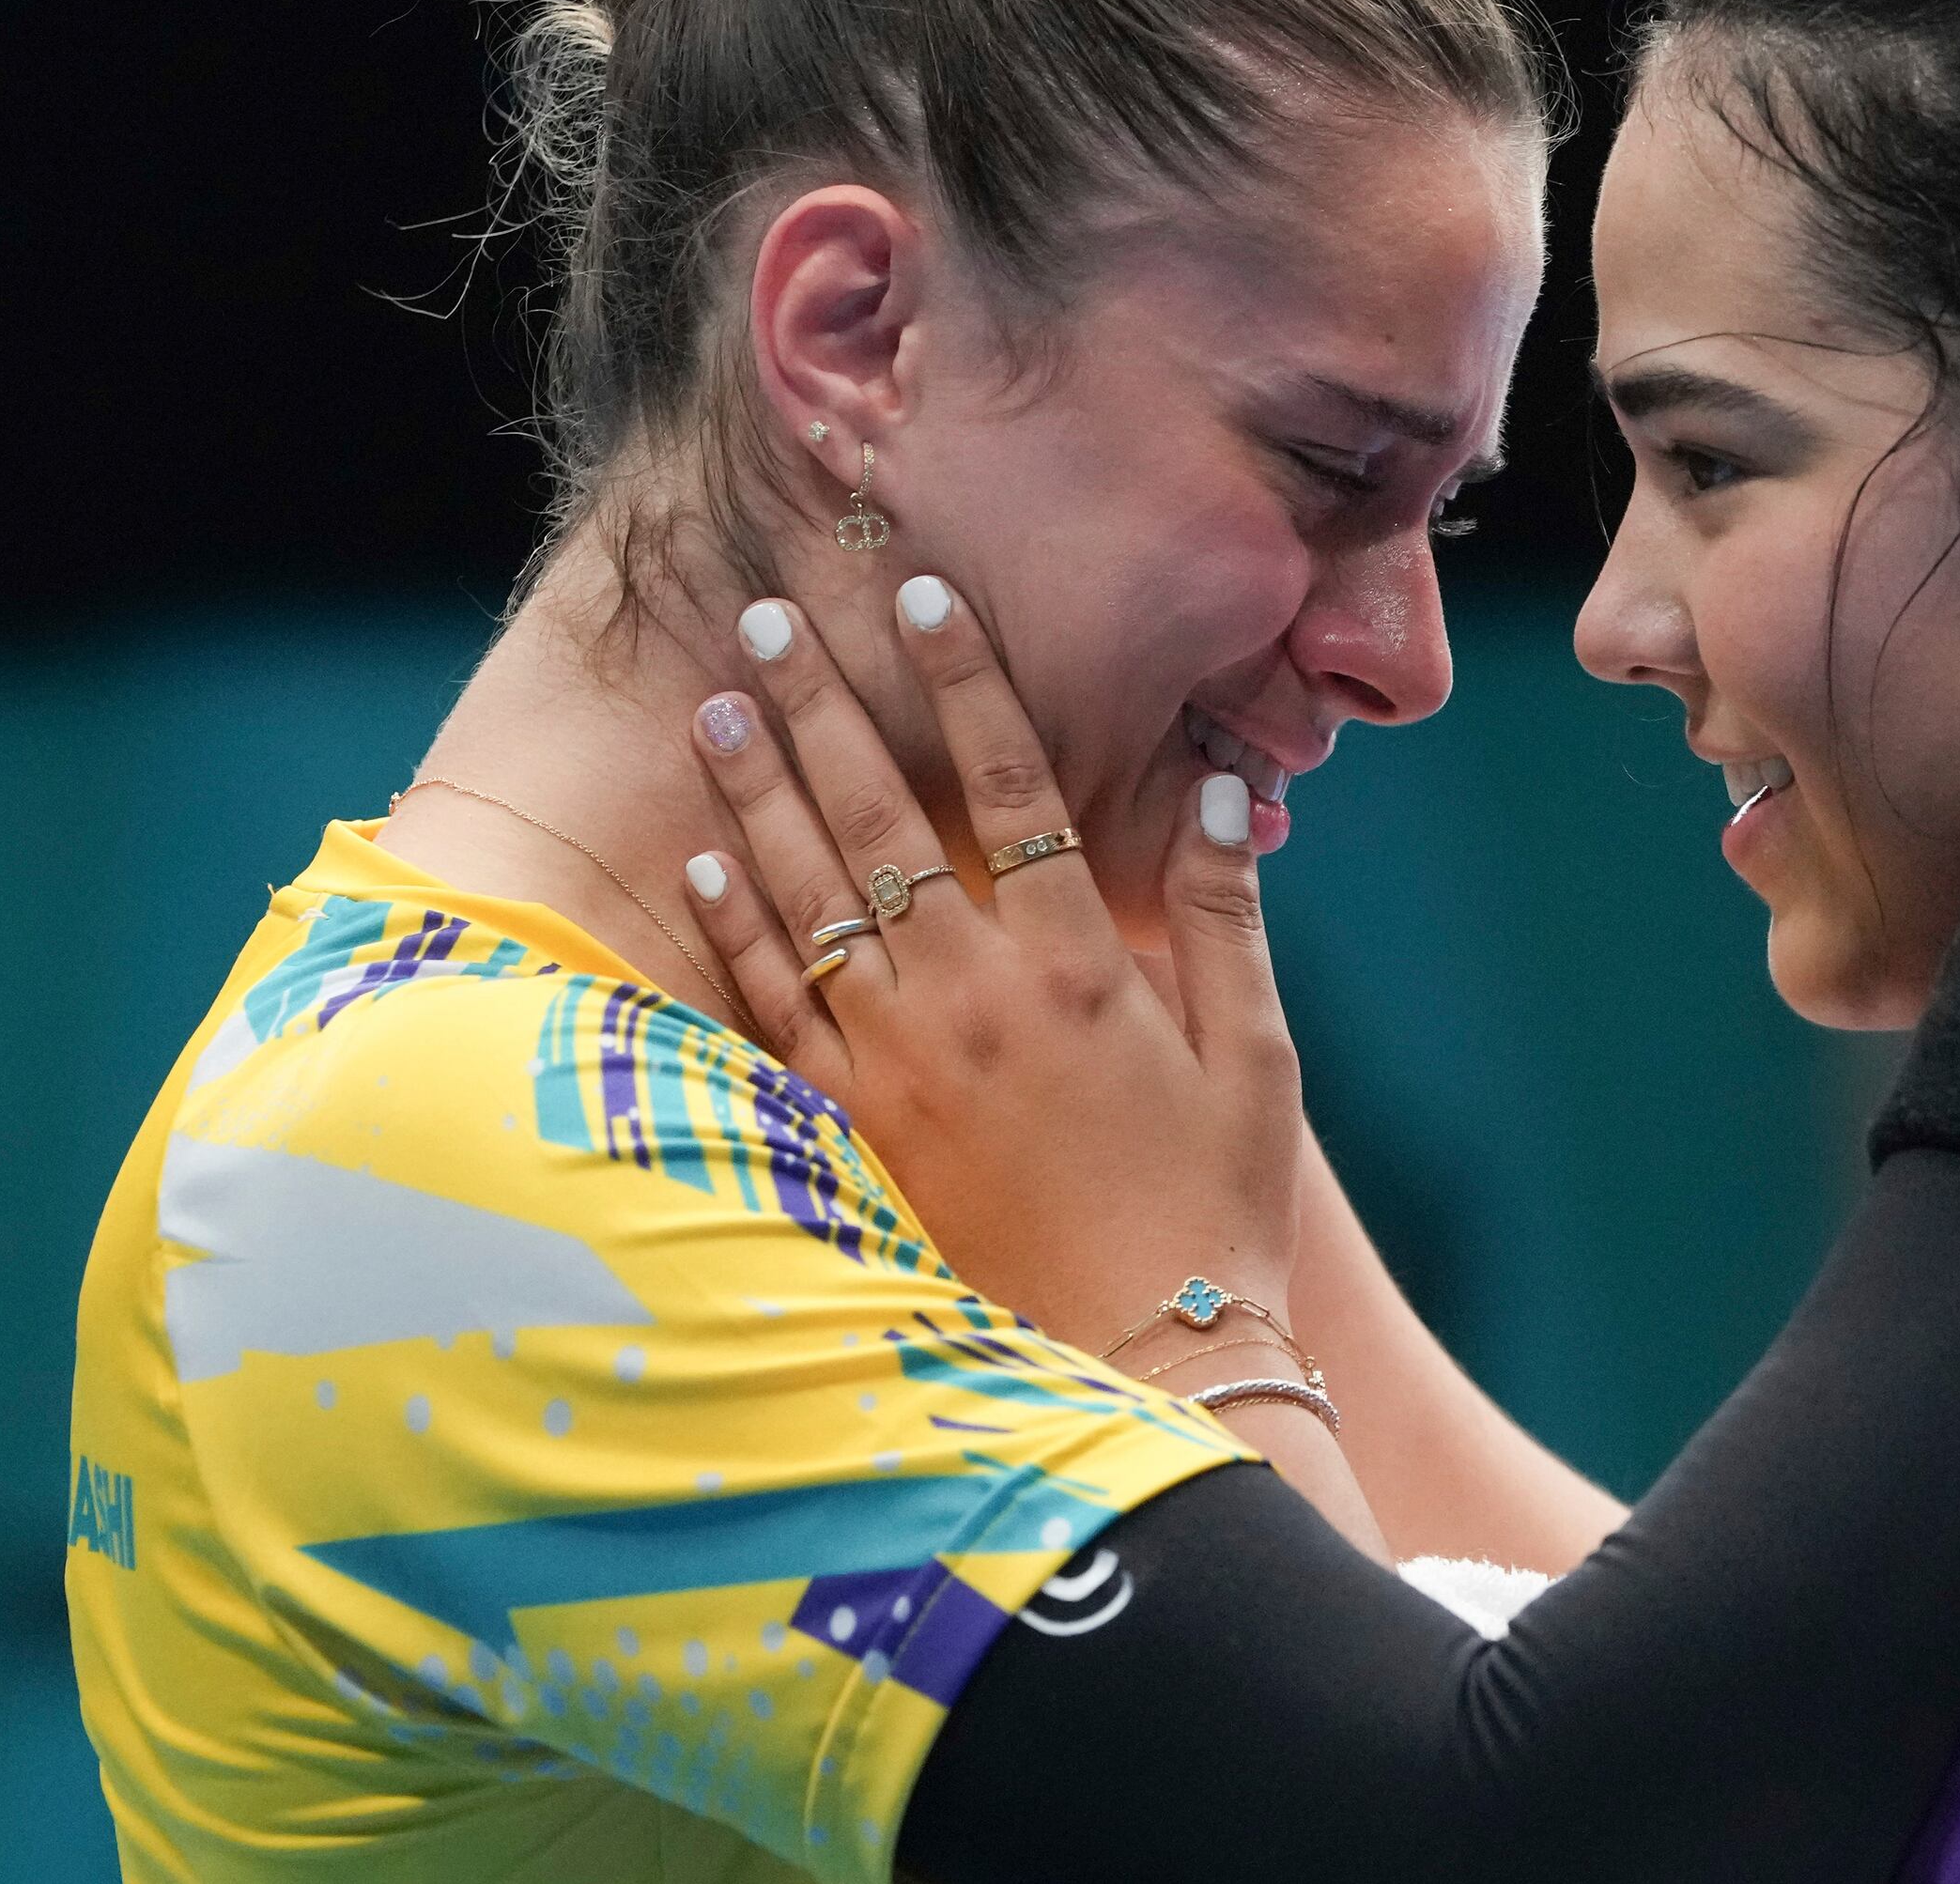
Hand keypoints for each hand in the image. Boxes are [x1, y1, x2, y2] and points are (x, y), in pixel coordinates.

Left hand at [670, 577, 1306, 1361]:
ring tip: (715, 700)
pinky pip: (772, 1006)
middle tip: (771, 614)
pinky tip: (702, 855)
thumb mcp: (1256, 1056)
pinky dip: (733, 925)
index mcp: (1084, 967)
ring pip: (808, 896)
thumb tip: (1215, 780)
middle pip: (881, 817)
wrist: (1145, 1364)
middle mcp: (977, 1000)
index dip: (965, 681)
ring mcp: (901, 1065)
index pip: (1012, 786)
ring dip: (758, 790)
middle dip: (822, 704)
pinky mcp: (853, 1130)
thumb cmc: (1214, 1208)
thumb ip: (1228, 913)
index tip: (918, 595)